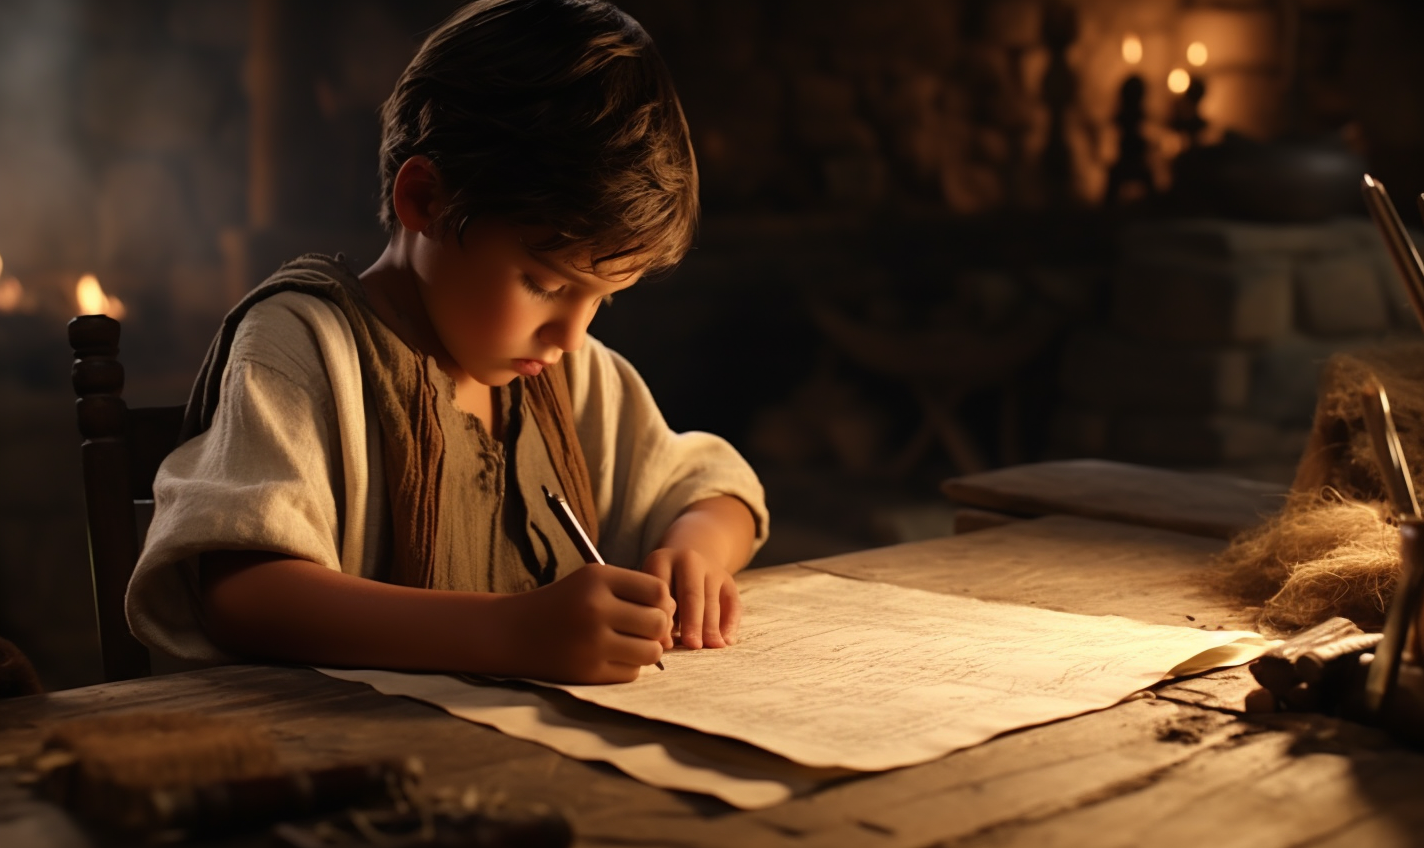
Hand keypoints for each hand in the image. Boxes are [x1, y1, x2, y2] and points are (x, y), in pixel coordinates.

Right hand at [503, 563, 672, 683]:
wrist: (513, 632)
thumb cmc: (563, 603)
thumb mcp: (592, 581)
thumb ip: (634, 591)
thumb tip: (674, 617)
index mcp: (597, 579)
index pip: (658, 590)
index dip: (662, 601)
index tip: (650, 607)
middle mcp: (595, 609)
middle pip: (659, 622)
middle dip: (657, 627)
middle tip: (642, 628)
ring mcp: (591, 643)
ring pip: (651, 651)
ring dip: (647, 649)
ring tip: (630, 643)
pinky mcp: (588, 672)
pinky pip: (632, 673)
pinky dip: (628, 667)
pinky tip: (609, 657)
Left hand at [641, 547, 740, 648]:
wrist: (685, 559)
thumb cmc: (661, 586)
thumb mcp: (652, 590)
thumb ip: (658, 613)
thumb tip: (666, 643)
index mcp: (661, 560)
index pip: (663, 590)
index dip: (665, 617)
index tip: (666, 643)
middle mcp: (688, 560)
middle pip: (692, 594)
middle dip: (693, 622)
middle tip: (693, 645)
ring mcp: (711, 569)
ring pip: (712, 600)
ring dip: (712, 626)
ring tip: (712, 646)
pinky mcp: (728, 579)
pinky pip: (732, 603)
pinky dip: (730, 623)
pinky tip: (727, 641)